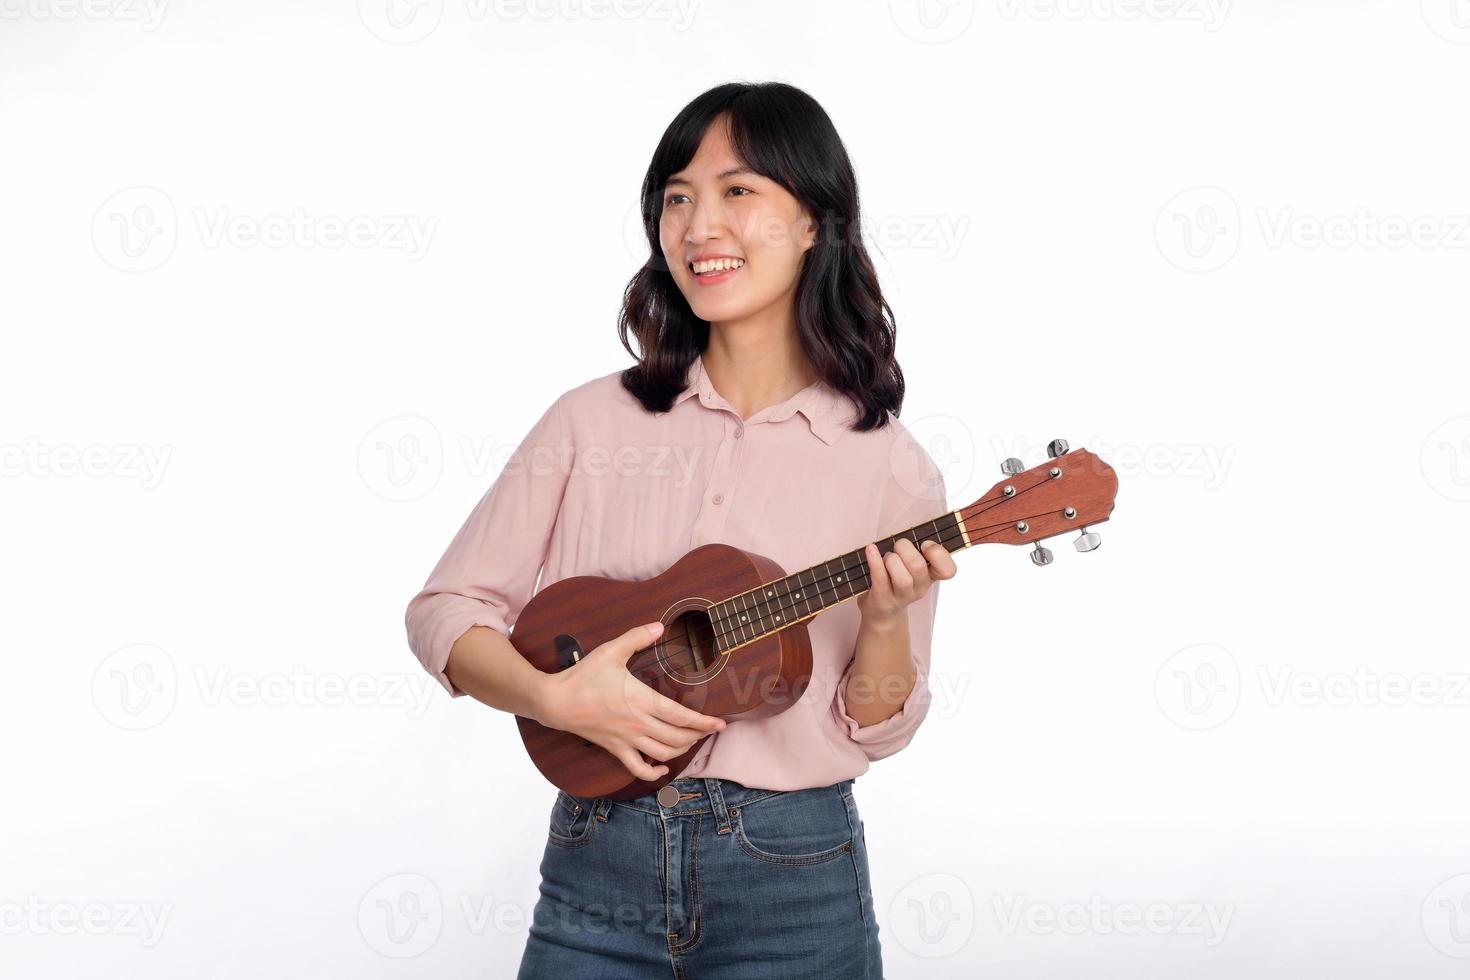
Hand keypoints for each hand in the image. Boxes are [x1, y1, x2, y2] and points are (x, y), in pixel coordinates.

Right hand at [535, 621, 726, 782]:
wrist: (556, 701)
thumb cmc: (584, 675)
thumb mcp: (610, 650)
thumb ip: (636, 637)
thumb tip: (659, 626)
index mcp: (642, 700)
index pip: (681, 716)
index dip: (704, 722)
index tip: (720, 723)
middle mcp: (639, 724)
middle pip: (678, 738)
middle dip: (698, 736)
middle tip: (709, 729)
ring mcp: (627, 739)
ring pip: (663, 753)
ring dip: (682, 750)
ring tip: (691, 741)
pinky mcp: (615, 749)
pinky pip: (638, 769)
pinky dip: (654, 772)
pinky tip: (662, 768)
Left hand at [856, 537, 956, 628]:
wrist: (882, 613)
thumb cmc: (896, 577)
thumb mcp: (912, 565)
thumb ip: (918, 549)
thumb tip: (918, 532)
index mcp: (931, 577)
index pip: (948, 570)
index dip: (938, 554)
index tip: (925, 544)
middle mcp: (920, 588)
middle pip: (918, 566)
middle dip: (904, 548)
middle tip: (896, 547)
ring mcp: (902, 597)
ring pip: (902, 578)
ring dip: (891, 560)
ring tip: (886, 557)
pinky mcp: (883, 600)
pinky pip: (880, 579)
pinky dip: (874, 561)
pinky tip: (871, 549)